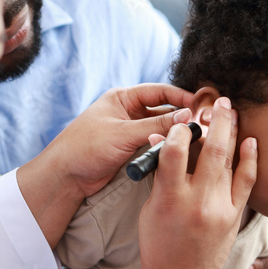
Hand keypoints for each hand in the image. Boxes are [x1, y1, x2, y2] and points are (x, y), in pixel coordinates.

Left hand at [18, 83, 193, 247]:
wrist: (65, 176)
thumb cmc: (85, 147)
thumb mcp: (123, 133)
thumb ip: (156, 126)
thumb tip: (186, 116)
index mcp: (123, 98)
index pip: (159, 91)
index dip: (181, 97)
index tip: (200, 106)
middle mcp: (128, 112)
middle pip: (163, 110)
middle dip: (181, 116)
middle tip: (202, 124)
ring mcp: (130, 131)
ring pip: (160, 129)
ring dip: (174, 133)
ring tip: (194, 138)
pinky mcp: (131, 149)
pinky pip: (154, 144)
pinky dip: (166, 146)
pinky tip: (179, 151)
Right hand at [133, 97, 257, 268]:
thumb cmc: (159, 247)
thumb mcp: (149, 211)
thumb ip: (159, 177)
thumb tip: (163, 142)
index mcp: (170, 198)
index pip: (175, 151)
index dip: (179, 129)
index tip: (182, 121)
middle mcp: (198, 201)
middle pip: (210, 149)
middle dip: (216, 120)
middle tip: (220, 100)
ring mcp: (220, 208)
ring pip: (230, 161)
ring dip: (233, 132)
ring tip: (233, 112)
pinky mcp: (235, 216)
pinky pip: (246, 182)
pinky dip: (249, 159)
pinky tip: (251, 141)